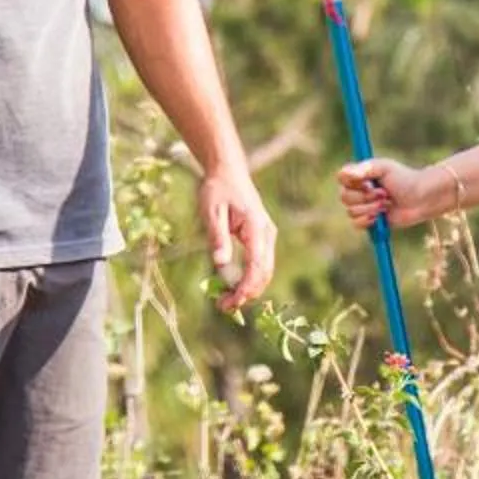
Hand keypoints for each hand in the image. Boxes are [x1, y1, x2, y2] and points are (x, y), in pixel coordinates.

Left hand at [198, 166, 277, 311]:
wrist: (227, 172)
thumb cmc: (217, 190)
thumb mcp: (211, 212)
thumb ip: (217, 238)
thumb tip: (220, 264)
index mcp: (255, 227)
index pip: (256, 265)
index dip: (246, 287)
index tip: (232, 302)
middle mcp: (266, 234)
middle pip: (264, 273)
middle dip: (247, 294)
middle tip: (223, 307)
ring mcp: (267, 236)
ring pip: (265, 271)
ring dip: (249, 289)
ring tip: (226, 301)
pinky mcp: (262, 238)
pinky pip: (260, 264)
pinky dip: (250, 279)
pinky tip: (233, 287)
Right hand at [337, 157, 459, 229]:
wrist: (421, 199)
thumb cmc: (405, 179)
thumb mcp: (385, 168)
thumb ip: (365, 168)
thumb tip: (345, 173)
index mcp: (360, 175)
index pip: (341, 177)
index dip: (352, 182)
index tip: (367, 181)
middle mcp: (358, 190)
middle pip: (344, 197)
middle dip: (365, 197)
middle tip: (384, 194)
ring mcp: (363, 206)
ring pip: (351, 211)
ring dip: (370, 208)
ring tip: (387, 204)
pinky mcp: (369, 221)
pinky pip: (356, 224)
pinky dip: (367, 220)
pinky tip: (380, 216)